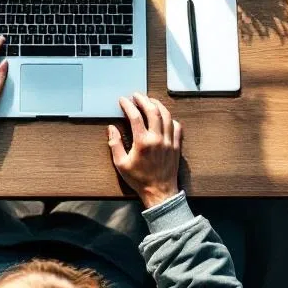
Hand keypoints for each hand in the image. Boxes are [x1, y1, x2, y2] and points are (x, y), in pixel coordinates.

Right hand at [108, 93, 182, 208]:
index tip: (123, 100)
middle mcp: (157, 138)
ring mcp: (169, 141)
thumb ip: (115, 144)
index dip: (128, 105)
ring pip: (166, 116)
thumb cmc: (139, 180)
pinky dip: (170, 119)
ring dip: (158, 105)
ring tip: (150, 101)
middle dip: (143, 100)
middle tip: (136, 95)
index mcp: (143, 142)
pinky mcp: (177, 146)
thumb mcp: (121, 164)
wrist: (159, 193)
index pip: (135, 116)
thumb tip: (111, 128)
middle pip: (152, 111)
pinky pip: (177, 127)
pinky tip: (165, 117)